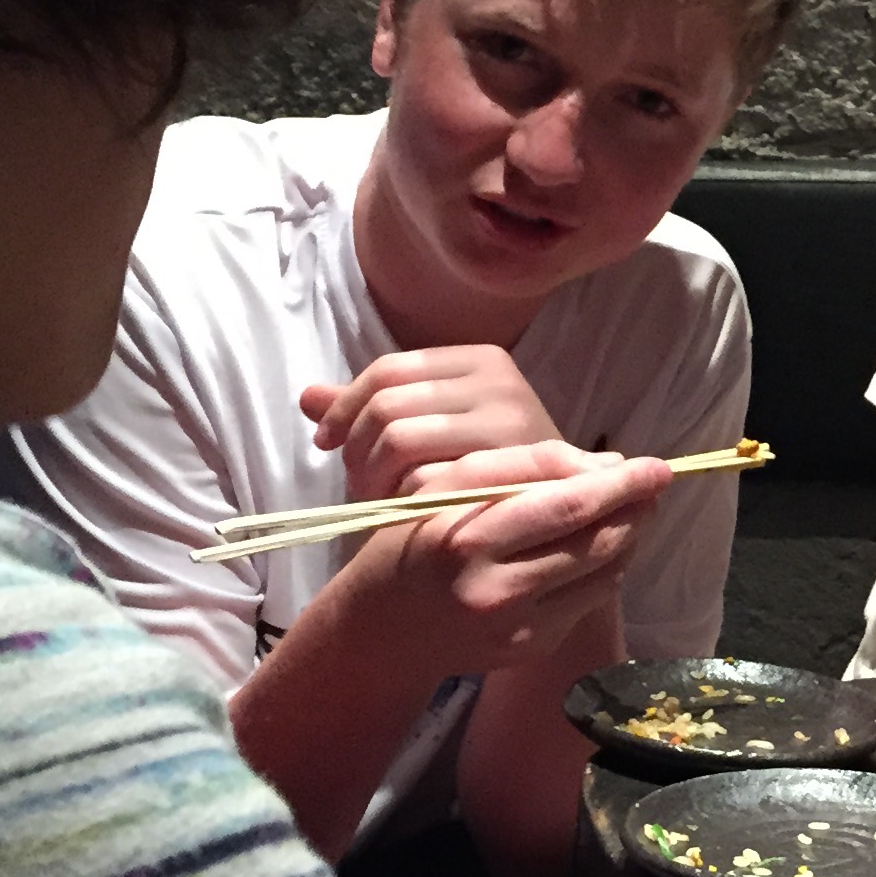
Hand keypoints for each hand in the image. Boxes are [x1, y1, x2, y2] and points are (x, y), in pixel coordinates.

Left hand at [301, 346, 561, 501]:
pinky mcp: (508, 474)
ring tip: (376, 500)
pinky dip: (404, 502)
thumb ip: (373, 409)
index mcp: (482, 360)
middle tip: (356, 482)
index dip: (344, 409)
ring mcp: (510, 428)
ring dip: (372, 478)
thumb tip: (307, 397)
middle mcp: (502, 384)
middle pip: (387, 407)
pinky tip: (408, 515)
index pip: (387, 371)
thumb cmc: (490, 469)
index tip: (327, 443)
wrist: (568, 515)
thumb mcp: (435, 424)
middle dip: (355, 450)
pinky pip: (425, 483)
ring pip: (399, 442)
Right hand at [331, 439, 669, 674]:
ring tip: (629, 512)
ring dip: (627, 539)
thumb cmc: (417, 540)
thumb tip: (608, 466)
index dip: (621, 486)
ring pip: (603, 575)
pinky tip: (594, 549)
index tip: (657, 467)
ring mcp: (516, 628)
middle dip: (635, 510)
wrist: (384, 627)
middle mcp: (495, 590)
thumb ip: (525, 466)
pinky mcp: (529, 650)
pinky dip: (602, 570)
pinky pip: (586, 601)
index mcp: (468, 538)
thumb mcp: (451, 486)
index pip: (567, 506)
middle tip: (653, 486)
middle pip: (596, 543)